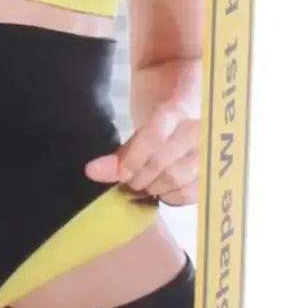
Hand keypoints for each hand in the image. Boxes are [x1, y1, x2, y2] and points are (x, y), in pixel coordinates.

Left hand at [84, 104, 200, 205]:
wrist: (187, 120)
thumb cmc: (159, 128)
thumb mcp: (138, 134)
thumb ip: (119, 154)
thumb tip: (92, 171)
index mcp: (175, 111)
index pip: (153, 136)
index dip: (134, 159)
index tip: (121, 173)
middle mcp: (199, 130)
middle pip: (164, 163)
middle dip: (141, 178)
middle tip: (130, 183)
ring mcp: (211, 152)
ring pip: (177, 179)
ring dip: (154, 188)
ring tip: (144, 185)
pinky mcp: (215, 174)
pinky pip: (189, 193)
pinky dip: (170, 196)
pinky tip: (162, 190)